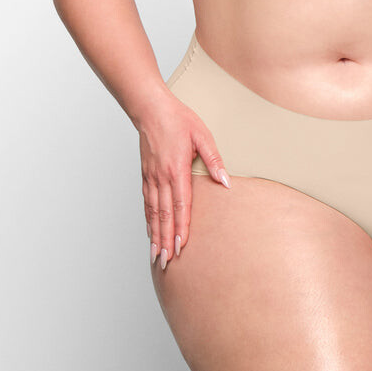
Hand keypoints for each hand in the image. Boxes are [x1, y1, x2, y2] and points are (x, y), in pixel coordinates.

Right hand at [137, 94, 230, 269]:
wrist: (151, 108)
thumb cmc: (179, 119)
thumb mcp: (203, 135)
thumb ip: (214, 160)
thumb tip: (225, 182)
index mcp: (177, 169)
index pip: (180, 205)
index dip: (181, 227)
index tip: (181, 246)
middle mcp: (161, 177)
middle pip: (164, 215)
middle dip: (166, 240)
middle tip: (167, 262)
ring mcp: (151, 177)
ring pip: (153, 212)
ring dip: (155, 235)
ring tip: (157, 255)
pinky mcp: (145, 175)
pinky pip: (147, 203)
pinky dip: (148, 220)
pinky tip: (151, 232)